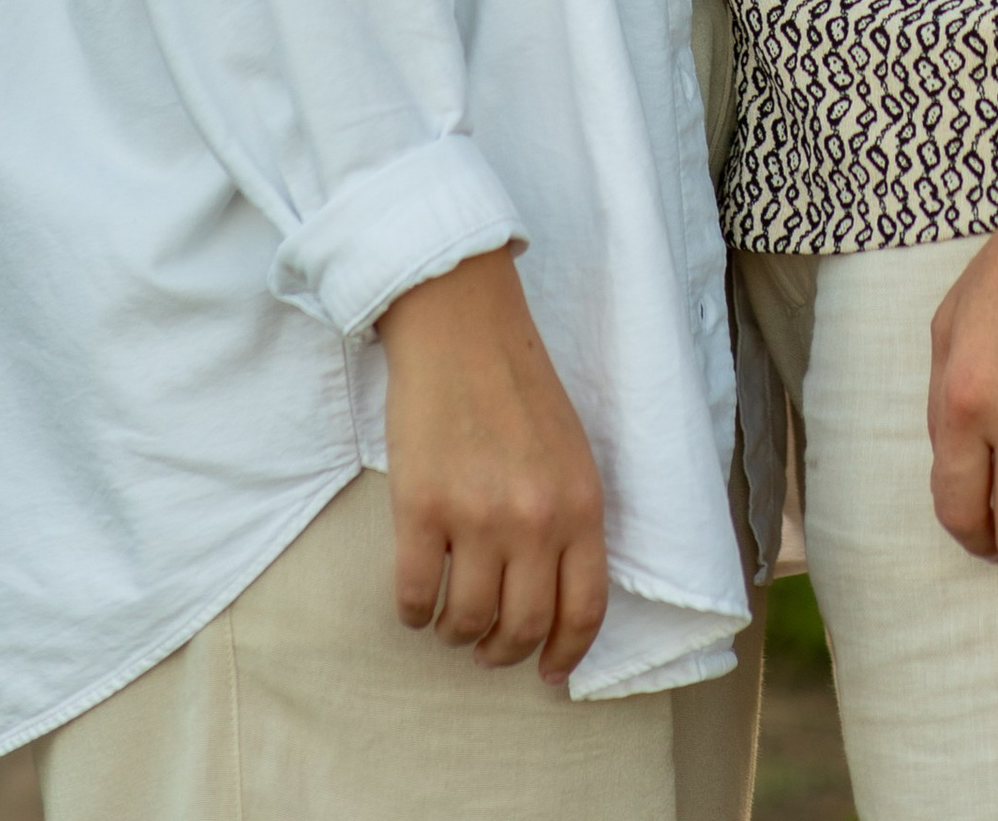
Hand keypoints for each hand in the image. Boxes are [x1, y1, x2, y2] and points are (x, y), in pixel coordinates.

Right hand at [379, 247, 609, 679]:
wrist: (460, 323)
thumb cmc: (517, 383)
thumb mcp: (569, 451)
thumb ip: (568, 517)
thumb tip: (552, 593)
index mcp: (582, 503)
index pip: (585, 609)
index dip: (566, 653)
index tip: (548, 673)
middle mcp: (536, 519)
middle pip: (524, 626)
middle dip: (503, 651)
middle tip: (487, 648)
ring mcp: (477, 516)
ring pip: (468, 621)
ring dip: (455, 634)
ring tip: (449, 622)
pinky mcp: (420, 508)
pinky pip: (415, 595)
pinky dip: (413, 612)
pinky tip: (415, 602)